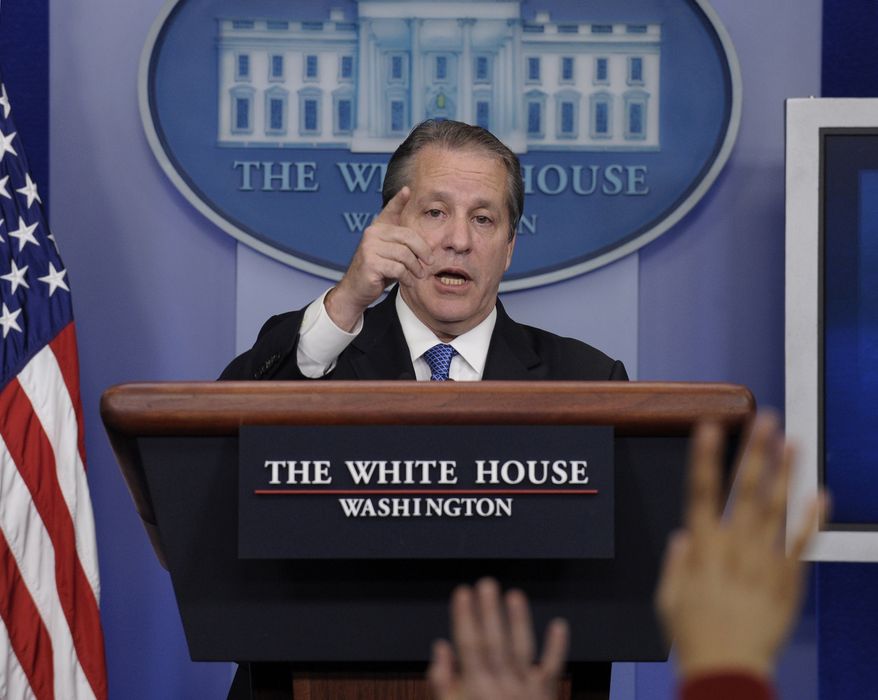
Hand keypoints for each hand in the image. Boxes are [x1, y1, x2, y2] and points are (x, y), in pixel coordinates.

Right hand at [325, 186, 433, 330]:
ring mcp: (369, 248)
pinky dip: (407, 277)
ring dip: (416, 268)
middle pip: (408, 236)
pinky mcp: (370, 263)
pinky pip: (398, 268)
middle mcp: (371, 233)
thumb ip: (402, 242)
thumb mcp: (391, 253)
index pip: (390, 211)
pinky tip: (408, 281)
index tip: (407, 190)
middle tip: (430, 263)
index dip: (399, 200)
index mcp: (377, 228)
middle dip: (423, 251)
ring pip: (405, 254)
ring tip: (419, 275)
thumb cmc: (379, 271)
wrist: (357, 290)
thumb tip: (422, 237)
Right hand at [428, 578, 567, 699]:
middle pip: (495, 643)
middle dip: (489, 612)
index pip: (468, 646)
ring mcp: (525, 691)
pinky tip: (558, 624)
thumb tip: (440, 648)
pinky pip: (553, 668)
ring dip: (519, 621)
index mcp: (474, 690)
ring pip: (522, 650)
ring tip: (514, 595)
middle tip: (487, 584)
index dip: (465, 618)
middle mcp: (500, 687)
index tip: (462, 593)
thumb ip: (442, 682)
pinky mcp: (545, 695)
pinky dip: (557, 647)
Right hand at [655, 413, 825, 680]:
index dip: (706, 458)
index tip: (709, 427)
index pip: (701, 493)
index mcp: (701, 550)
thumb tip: (681, 535)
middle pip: (746, 492)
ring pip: (775, 510)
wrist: (727, 670)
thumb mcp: (667, 597)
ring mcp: (763, 564)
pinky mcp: (786, 582)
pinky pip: (800, 545)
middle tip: (767, 421)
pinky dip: (811, 520)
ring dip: (785, 474)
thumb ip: (675, 563)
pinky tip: (819, 494)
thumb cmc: (694, 635)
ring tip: (794, 442)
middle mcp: (733, 550)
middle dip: (756, 453)